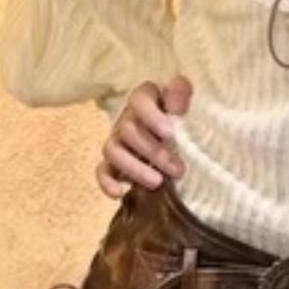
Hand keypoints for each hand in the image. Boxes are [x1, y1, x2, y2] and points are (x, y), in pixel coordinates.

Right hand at [96, 74, 192, 198]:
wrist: (179, 137)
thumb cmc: (182, 116)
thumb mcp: (186, 100)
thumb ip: (180, 94)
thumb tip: (176, 106)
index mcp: (144, 99)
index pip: (140, 101)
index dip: (152, 117)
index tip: (170, 134)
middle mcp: (127, 118)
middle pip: (128, 130)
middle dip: (153, 151)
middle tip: (178, 169)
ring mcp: (117, 140)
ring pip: (112, 151)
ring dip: (135, 168)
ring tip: (158, 182)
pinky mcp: (113, 163)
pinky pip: (103, 171)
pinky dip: (108, 183)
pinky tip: (121, 193)